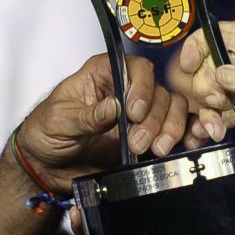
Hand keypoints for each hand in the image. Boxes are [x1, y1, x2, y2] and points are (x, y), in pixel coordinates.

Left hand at [17, 54, 190, 187]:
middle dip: (154, 119)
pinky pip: (178, 130)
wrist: (46, 167)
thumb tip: (115, 106)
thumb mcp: (59, 121)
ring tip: (154, 150)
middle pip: (159, 91)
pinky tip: (187, 145)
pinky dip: (188, 135)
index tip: (133, 112)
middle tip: (138, 143)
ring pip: (173, 109)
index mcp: (103, 75)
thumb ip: (87, 115)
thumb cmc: (46, 133)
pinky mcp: (149, 137)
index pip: (135, 67)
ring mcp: (141, 115)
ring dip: (170, 129)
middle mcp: (126, 90)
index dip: (141, 87)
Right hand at [178, 21, 234, 144]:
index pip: (218, 33)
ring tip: (215, 130)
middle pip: (210, 66)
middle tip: (219, 104)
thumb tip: (221, 74)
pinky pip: (230, 113)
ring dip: (209, 110)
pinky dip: (218, 122)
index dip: (197, 46)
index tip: (187, 68)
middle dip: (205, 86)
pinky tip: (214, 134)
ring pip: (217, 93)